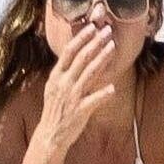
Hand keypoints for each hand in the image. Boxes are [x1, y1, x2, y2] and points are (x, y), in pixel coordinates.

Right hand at [38, 23, 115, 154]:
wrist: (50, 136)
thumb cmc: (55, 111)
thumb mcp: (55, 88)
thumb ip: (65, 73)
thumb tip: (78, 57)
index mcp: (56, 77)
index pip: (68, 52)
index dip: (81, 38)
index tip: (91, 27)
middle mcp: (63, 84)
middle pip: (81, 58)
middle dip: (95, 42)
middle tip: (107, 30)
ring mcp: (72, 97)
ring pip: (89, 73)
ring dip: (102, 58)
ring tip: (113, 46)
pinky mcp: (80, 111)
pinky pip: (94, 100)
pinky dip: (103, 93)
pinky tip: (113, 87)